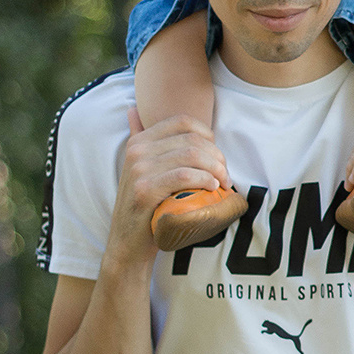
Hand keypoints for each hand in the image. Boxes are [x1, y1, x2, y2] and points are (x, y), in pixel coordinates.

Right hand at [108, 107, 231, 263]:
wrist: (128, 243)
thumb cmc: (145, 206)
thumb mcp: (140, 170)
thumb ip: (139, 140)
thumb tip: (133, 109)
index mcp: (139, 141)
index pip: (183, 121)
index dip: (208, 135)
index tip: (217, 156)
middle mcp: (137, 150)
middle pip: (192, 140)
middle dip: (217, 157)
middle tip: (225, 176)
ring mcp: (138, 170)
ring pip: (192, 156)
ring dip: (216, 169)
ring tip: (222, 184)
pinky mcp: (145, 190)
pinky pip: (184, 176)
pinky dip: (204, 180)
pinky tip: (212, 189)